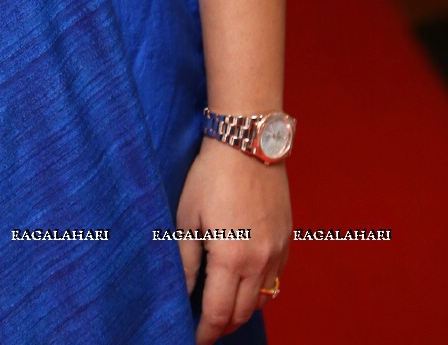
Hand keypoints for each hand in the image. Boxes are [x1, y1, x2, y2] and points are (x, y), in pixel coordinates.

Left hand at [175, 138, 289, 342]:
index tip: (193, 338)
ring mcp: (277, 252)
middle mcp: (259, 262)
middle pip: (242, 313)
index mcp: (231, 258)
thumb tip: (181, 292)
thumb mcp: (187, 216)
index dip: (205, 332)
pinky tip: (243, 281)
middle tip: (205, 326)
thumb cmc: (211, 175)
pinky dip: (259, 289)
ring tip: (222, 307)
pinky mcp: (287, 240)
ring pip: (261, 299)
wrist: (248, 143)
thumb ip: (184, 259)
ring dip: (242, 309)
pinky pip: (275, 279)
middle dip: (222, 325)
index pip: (219, 313)